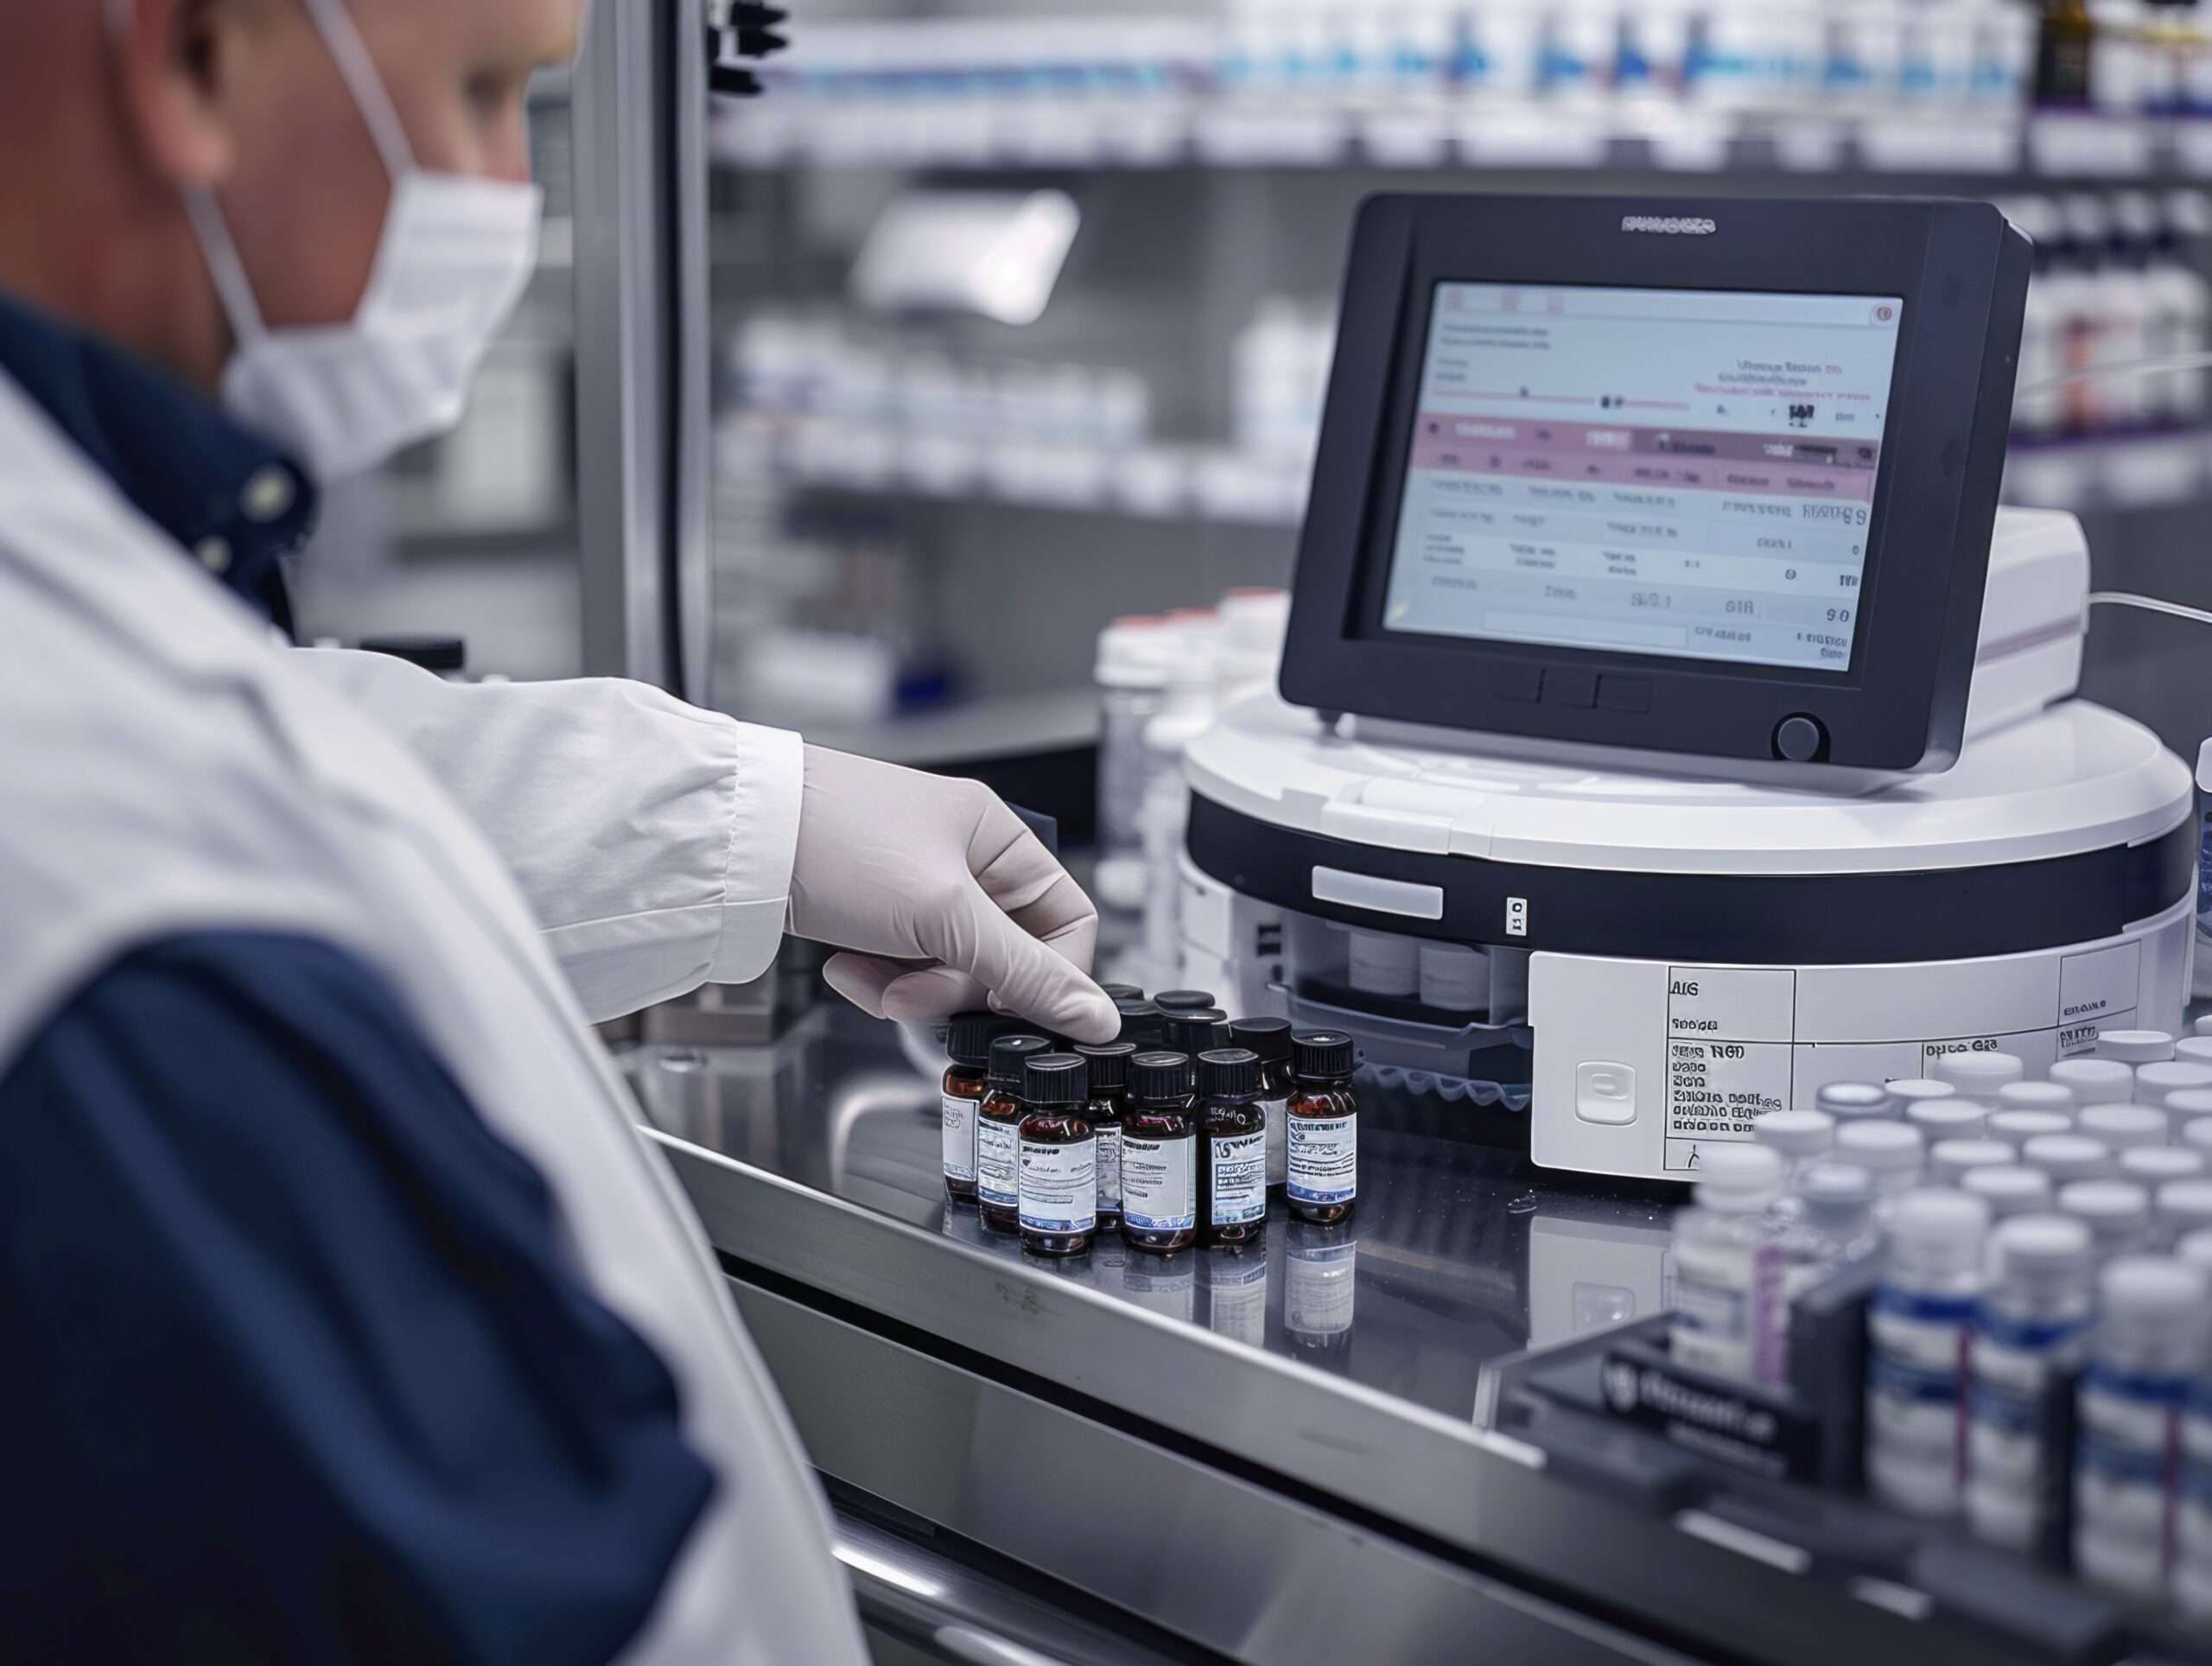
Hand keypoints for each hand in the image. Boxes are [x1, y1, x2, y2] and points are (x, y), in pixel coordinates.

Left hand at [789, 746, 1117, 1043]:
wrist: (738, 840)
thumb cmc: (838, 840)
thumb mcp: (946, 914)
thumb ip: (1025, 972)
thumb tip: (1097, 1018)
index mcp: (997, 836)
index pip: (1065, 922)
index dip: (1047, 977)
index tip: (1012, 1010)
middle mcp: (963, 856)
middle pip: (1004, 954)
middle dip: (958, 988)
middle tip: (918, 996)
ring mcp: (916, 886)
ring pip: (950, 969)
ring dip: (911, 988)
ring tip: (871, 979)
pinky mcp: (873, 911)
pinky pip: (902, 966)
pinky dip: (877, 979)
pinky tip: (846, 966)